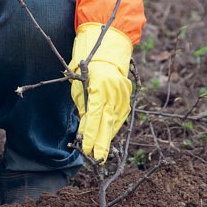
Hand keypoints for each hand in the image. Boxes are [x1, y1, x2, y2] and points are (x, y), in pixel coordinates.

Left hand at [69, 23, 132, 161]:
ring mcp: (123, 93)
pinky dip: (114, 127)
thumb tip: (85, 130)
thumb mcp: (79, 86)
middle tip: (97, 159)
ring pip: (115, 120)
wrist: (107, 47)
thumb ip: (84, 108)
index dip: (91, 134)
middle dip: (101, 142)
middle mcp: (114, 90)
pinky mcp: (127, 96)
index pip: (95, 116)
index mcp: (99, 86)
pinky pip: (121, 115)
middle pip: (108, 121)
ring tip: (101, 153)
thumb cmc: (86, 66)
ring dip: (107, 137)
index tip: (87, 149)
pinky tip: (108, 137)